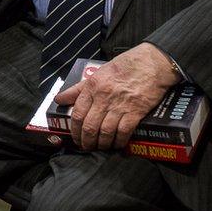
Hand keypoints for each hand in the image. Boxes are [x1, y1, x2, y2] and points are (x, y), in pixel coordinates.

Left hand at [53, 43, 180, 150]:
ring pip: (105, 132)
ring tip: (101, 147)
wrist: (152, 63)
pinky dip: (119, 142)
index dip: (74, 129)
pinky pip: (123, 132)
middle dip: (86, 141)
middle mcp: (103, 97)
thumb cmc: (125, 66)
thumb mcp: (98, 73)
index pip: (77, 113)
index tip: (75, 137)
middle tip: (87, 146)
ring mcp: (120, 105)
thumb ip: (78, 89)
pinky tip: (117, 144)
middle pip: (89, 126)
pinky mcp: (135, 112)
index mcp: (92, 86)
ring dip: (102, 144)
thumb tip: (59, 99)